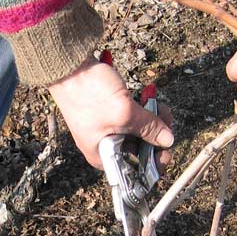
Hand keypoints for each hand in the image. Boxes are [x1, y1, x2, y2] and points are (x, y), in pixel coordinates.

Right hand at [47, 58, 173, 169]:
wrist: (68, 65)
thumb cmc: (88, 92)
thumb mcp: (125, 112)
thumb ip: (148, 128)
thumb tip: (168, 140)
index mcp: (103, 156)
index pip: (136, 171)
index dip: (155, 161)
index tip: (167, 144)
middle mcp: (105, 147)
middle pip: (141, 148)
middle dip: (157, 132)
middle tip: (163, 114)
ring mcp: (108, 128)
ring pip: (140, 130)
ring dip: (152, 116)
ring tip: (153, 99)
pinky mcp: (110, 112)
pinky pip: (133, 116)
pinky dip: (142, 106)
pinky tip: (147, 93)